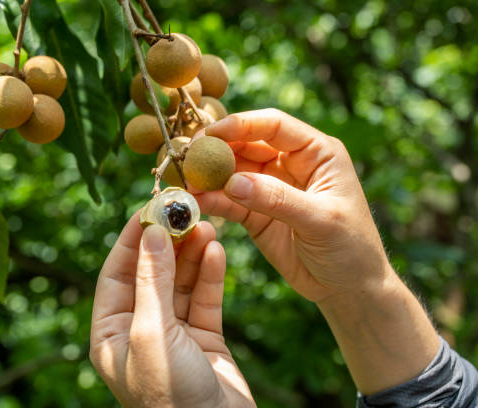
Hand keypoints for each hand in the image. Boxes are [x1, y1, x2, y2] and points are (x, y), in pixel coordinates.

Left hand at [90, 213, 254, 407]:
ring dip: (191, 253)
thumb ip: (152, 281)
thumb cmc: (169, 395)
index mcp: (111, 332)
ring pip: (180, 282)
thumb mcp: (151, 333)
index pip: (116, 273)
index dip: (132, 239)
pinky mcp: (203, 337)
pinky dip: (210, 274)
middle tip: (184, 210)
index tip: (149, 207)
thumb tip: (151, 233)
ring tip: (206, 224)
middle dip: (167, 242)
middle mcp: (139, 329)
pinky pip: (204, 298)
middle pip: (151, 273)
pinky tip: (216, 250)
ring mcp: (172, 333)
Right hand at [195, 108, 390, 302]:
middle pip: (246, 146)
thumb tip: (233, 181)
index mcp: (316, 153)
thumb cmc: (350, 248)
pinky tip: (195, 201)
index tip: (210, 134)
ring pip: (233, 173)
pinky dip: (212, 200)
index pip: (274, 127)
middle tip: (187, 157)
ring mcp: (271, 188)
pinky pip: (230, 201)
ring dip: (209, 176)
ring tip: (185, 182)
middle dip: (217, 150)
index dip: (241, 125)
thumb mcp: (321, 220)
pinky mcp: (256, 213)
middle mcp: (290, 164)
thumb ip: (277, 199)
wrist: (348, 288)